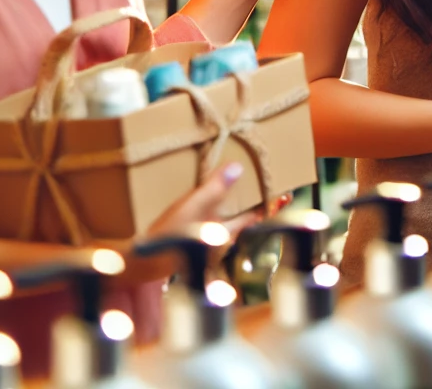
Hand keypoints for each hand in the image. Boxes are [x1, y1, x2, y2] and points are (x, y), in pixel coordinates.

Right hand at [112, 164, 289, 282]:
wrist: (143, 263)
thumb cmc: (168, 236)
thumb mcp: (191, 207)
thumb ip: (214, 188)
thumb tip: (238, 168)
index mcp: (227, 232)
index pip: (256, 216)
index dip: (272, 204)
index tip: (288, 193)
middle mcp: (222, 242)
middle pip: (245, 220)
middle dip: (255, 204)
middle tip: (265, 188)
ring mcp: (210, 247)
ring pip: (230, 224)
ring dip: (237, 209)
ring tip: (237, 191)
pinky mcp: (197, 247)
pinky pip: (216, 228)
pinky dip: (220, 215)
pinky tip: (210, 207)